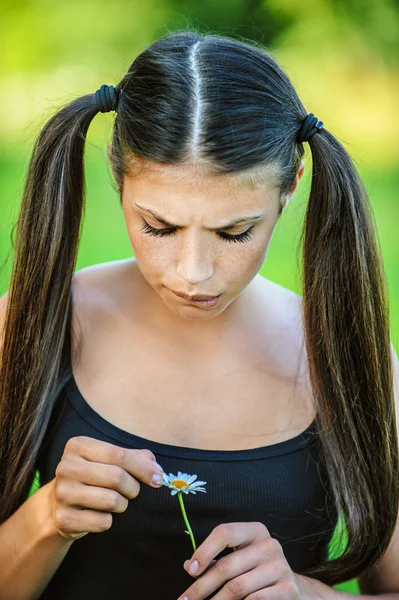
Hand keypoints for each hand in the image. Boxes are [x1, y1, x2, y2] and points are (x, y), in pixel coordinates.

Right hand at [49, 436, 164, 539]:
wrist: (59, 503)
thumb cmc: (93, 476)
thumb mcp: (110, 459)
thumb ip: (135, 457)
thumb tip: (156, 469)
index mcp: (78, 445)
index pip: (119, 455)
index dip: (144, 468)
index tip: (159, 478)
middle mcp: (66, 466)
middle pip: (116, 477)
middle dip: (133, 488)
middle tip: (133, 492)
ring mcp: (62, 493)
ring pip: (111, 500)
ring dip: (122, 505)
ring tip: (115, 502)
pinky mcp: (63, 518)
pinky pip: (102, 522)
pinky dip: (108, 520)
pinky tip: (99, 514)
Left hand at [179, 522, 305, 598]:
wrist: (291, 587)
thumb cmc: (257, 569)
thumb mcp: (239, 557)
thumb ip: (215, 560)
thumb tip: (189, 566)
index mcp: (254, 531)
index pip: (224, 533)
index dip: (205, 551)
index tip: (191, 570)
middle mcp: (269, 545)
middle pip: (227, 566)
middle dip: (202, 587)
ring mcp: (280, 566)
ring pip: (237, 587)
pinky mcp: (287, 588)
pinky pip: (254, 599)